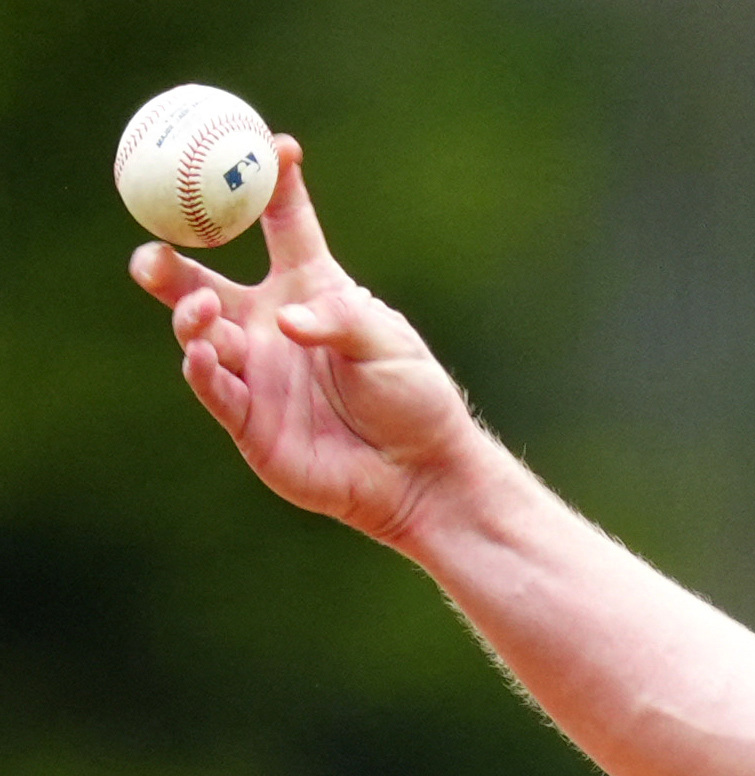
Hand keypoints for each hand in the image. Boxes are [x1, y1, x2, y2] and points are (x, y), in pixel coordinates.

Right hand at [129, 137, 484, 543]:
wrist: (422, 472)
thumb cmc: (413, 399)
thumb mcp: (388, 345)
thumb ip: (339, 321)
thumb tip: (282, 321)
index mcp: (310, 290)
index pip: (281, 224)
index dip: (270, 183)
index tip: (270, 143)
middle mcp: (270, 326)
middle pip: (202, 283)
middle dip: (167, 264)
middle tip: (151, 250)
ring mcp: (256, 374)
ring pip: (199, 335)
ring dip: (191, 320)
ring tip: (203, 312)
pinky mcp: (250, 422)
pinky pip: (214, 390)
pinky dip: (203, 369)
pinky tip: (203, 352)